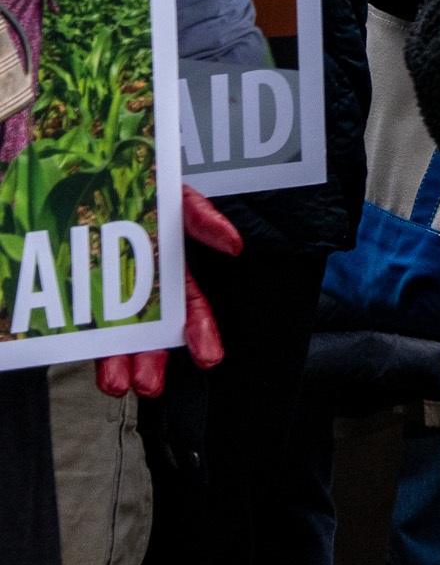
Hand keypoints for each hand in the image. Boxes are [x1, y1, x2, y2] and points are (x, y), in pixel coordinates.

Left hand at [95, 189, 241, 396]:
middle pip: (152, 333)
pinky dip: (86, 342)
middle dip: (152, 362)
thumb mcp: (180, 201)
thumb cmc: (146, 192)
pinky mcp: (80, 295)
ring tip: (116, 384)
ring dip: (118, 362)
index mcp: (175, 273)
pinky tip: (86, 356)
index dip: (201, 333)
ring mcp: (111, 295)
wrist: (92, 180)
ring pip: (117, 336)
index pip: (193, 309)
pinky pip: (82, 323)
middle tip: (149, 385)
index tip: (208, 356)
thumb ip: (205, 221)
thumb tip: (234, 245)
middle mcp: (145, 291)